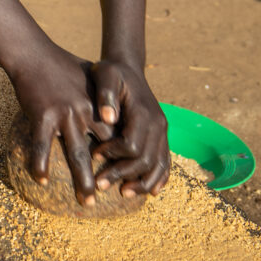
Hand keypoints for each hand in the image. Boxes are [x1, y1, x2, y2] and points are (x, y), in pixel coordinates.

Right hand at [6, 43, 115, 206]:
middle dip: (109, 174)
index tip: (128, 176)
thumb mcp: (89, 76)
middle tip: (116, 196)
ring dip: (83, 180)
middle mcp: (86, 112)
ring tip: (87, 201)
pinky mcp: (43, 116)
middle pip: (102, 150)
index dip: (123, 158)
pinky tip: (40, 181)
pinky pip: (42, 146)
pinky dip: (40, 164)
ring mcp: (65, 115)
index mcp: (98, 105)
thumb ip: (102, 93)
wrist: (34, 53)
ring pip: (77, 155)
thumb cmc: (61, 63)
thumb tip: (110, 108)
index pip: (117, 137)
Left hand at [88, 59, 169, 195]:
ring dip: (142, 183)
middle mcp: (158, 124)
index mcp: (144, 112)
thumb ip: (105, 94)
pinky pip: (165, 161)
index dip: (113, 155)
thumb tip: (108, 118)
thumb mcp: (105, 74)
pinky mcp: (161, 135)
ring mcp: (162, 131)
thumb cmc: (112, 71)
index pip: (132, 145)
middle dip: (123, 174)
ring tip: (123, 193)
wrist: (128, 67)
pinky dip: (158, 177)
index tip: (94, 156)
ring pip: (158, 165)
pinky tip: (149, 190)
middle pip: (145, 160)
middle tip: (100, 184)